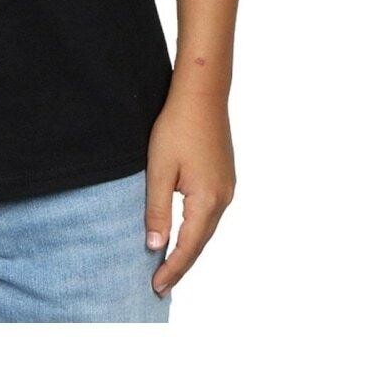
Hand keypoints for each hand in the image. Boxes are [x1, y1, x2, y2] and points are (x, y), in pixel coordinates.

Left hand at [145, 88, 235, 295]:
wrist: (202, 95)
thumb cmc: (177, 127)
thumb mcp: (159, 170)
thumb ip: (158, 210)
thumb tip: (155, 247)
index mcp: (207, 200)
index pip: (188, 247)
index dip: (172, 270)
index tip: (156, 288)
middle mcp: (223, 199)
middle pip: (201, 242)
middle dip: (180, 265)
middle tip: (159, 285)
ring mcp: (227, 188)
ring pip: (206, 229)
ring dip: (189, 248)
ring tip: (168, 265)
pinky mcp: (224, 178)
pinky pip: (210, 213)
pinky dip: (195, 229)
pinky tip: (183, 234)